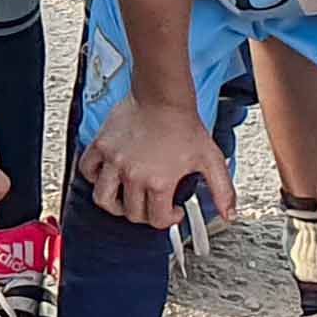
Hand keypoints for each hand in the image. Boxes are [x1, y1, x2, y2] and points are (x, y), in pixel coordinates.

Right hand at [81, 97, 231, 235]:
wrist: (162, 96)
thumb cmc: (184, 125)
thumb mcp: (211, 159)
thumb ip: (222, 190)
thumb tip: (229, 213)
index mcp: (159, 182)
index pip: (157, 219)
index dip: (169, 220)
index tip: (174, 211)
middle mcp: (133, 175)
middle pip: (131, 213)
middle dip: (145, 215)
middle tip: (153, 206)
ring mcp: (114, 161)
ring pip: (103, 199)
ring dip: (114, 205)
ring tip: (124, 201)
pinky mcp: (101, 147)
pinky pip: (88, 171)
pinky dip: (94, 178)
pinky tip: (107, 176)